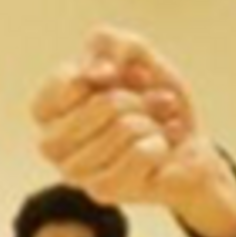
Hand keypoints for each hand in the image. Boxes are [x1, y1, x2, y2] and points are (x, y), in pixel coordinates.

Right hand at [33, 27, 217, 206]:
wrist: (188, 144)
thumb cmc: (152, 98)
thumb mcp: (133, 53)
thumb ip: (109, 44)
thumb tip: (97, 73)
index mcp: (48, 110)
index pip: (70, 80)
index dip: (108, 74)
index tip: (120, 79)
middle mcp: (51, 143)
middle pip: (105, 104)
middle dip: (138, 100)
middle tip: (145, 108)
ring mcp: (74, 171)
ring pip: (125, 129)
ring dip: (152, 123)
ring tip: (152, 129)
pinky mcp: (102, 192)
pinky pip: (142, 153)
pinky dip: (161, 143)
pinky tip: (159, 149)